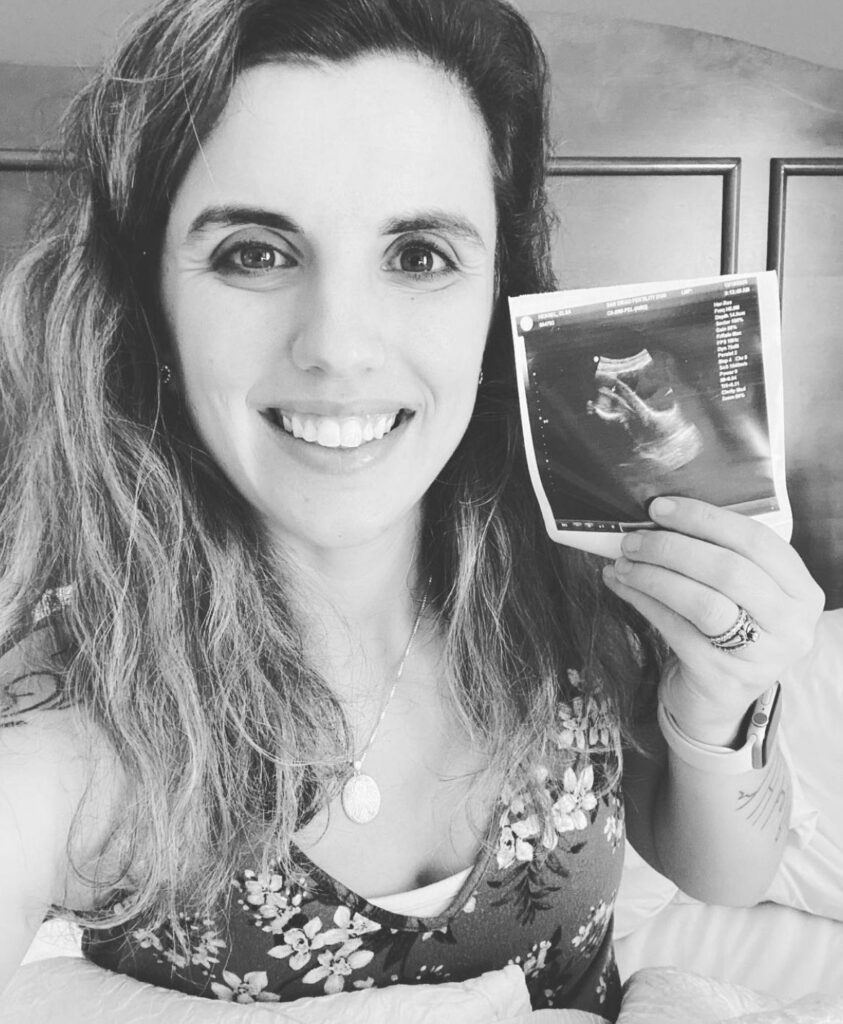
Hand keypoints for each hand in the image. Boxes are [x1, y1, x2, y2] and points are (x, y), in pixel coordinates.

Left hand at [602, 496, 824, 745]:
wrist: (717, 699)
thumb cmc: (728, 628)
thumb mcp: (741, 594)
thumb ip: (717, 555)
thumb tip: (658, 518)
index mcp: (802, 591)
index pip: (756, 541)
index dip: (705, 519)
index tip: (660, 508)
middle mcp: (791, 624)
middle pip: (728, 570)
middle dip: (672, 548)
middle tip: (633, 539)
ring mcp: (760, 655)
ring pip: (702, 602)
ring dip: (654, 576)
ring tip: (623, 563)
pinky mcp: (722, 677)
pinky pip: (676, 629)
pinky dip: (643, 601)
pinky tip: (621, 586)